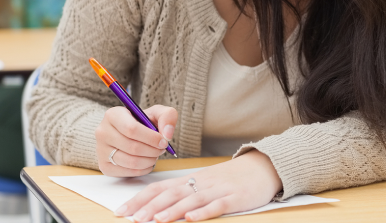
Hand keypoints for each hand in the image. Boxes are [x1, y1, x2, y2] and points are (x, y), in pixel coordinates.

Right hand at [95, 104, 176, 176]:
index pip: (131, 129)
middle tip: (162, 148)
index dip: (151, 137)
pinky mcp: (105, 166)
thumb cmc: (143, 122)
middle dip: (153, 150)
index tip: (164, 141)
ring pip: (131, 162)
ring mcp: (101, 151)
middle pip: (132, 147)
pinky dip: (144, 169)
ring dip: (150, 160)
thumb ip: (167, 116)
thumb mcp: (157, 112)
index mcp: (113, 115)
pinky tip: (148, 161)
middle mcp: (102, 132)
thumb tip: (167, 134)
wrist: (130, 132)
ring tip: (156, 154)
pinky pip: (128, 172)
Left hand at [116, 150, 281, 221]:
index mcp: (192, 179)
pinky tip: (192, 218)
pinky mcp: (235, 197)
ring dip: (173, 209)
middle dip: (150, 206)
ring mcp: (218, 190)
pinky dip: (204, 211)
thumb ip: (185, 192)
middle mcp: (202, 182)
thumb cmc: (232, 178)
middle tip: (133, 218)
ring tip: (156, 220)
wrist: (263, 167)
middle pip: (172, 193)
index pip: (160, 187)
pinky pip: (217, 205)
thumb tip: (157, 207)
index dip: (140, 198)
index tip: (121, 210)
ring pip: (192, 199)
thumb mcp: (206, 182)